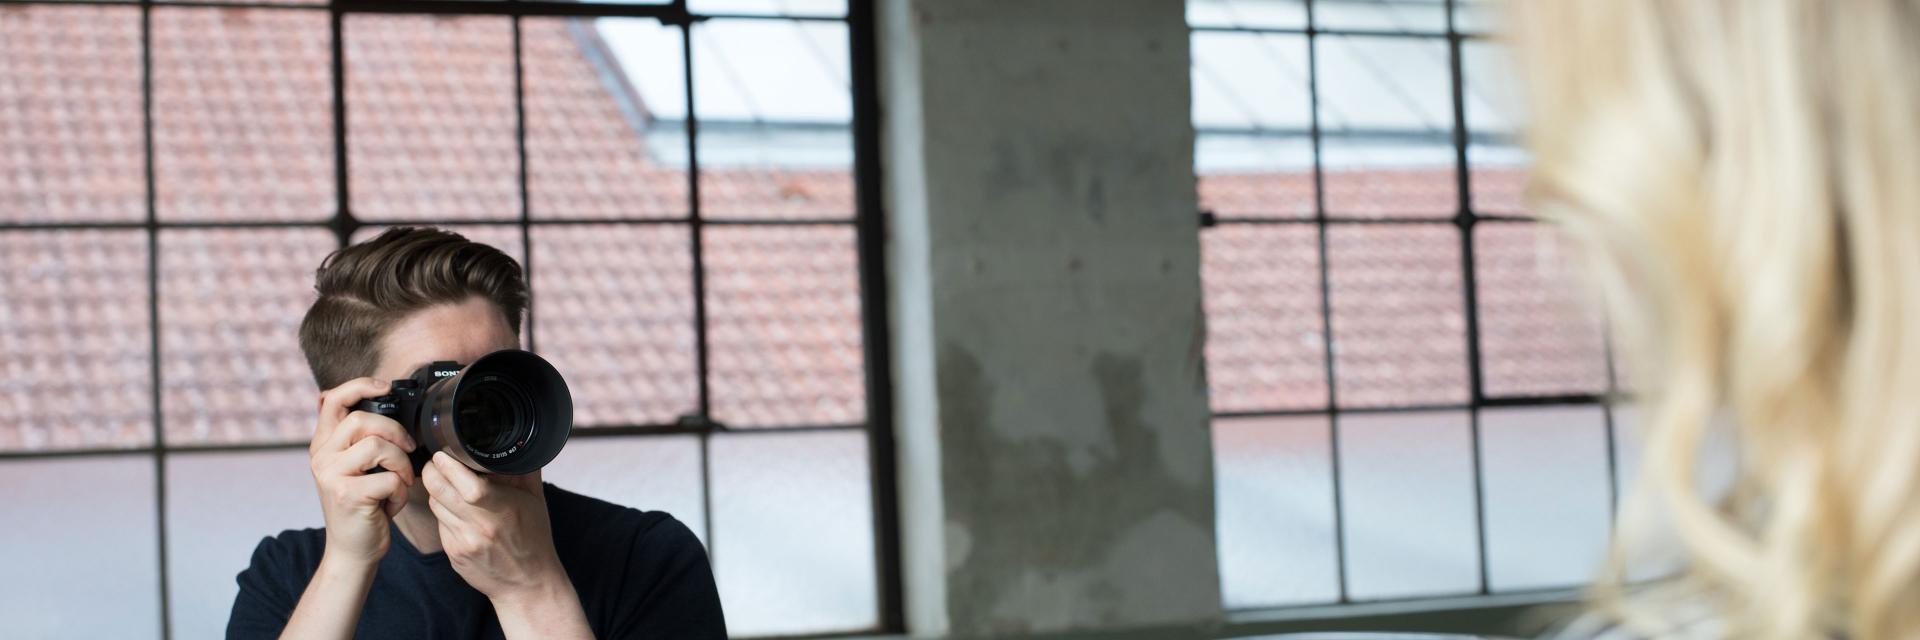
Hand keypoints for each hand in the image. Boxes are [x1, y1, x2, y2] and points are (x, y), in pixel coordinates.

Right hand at [309, 378, 417, 568]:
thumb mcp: (356, 468)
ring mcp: (331, 475)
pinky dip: (401, 492)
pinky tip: (391, 504)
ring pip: (378, 446)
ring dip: (402, 465)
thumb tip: (376, 398)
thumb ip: (359, 439)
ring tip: (399, 482)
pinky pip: (389, 479)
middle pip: (363, 420)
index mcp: (323, 445)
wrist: (353, 550)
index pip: (333, 400)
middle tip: (407, 450)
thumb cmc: (364, 506)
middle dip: (395, 432)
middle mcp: (321, 457)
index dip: (359, 386)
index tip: (384, 387)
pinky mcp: (347, 495)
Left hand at [420, 451, 569, 603]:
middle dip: (431, 471)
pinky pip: (439, 523)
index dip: (448, 466)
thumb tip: (517, 442)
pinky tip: (456, 509)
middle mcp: (480, 527)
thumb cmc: (534, 538)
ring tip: (446, 483)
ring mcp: (463, 542)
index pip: (468, 485)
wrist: (527, 583)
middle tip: (436, 462)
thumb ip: (525, 469)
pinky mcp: (453, 553)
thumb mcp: (536, 500)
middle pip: (439, 491)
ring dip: (436, 489)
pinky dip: (443, 511)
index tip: (444, 454)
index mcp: (503, 510)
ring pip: (435, 504)